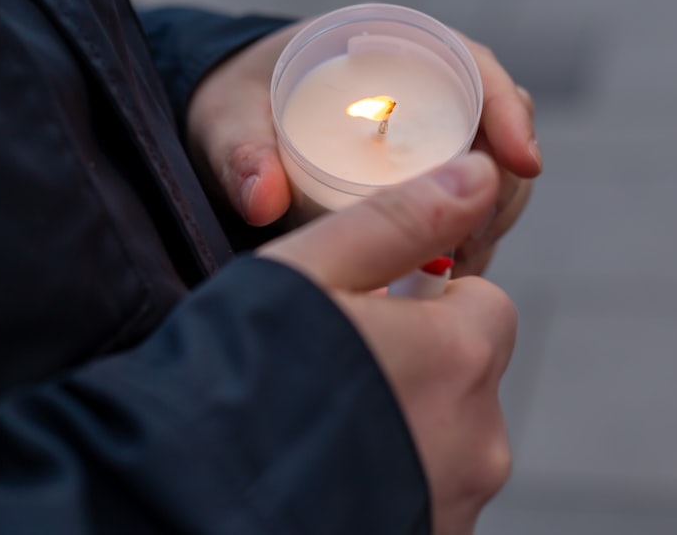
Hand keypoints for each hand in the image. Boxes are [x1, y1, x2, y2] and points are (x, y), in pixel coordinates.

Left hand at [187, 20, 540, 271]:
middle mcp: (423, 89)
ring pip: (492, 174)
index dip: (508, 112)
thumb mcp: (229, 121)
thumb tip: (262, 201)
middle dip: (499, 188)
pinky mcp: (425, 173)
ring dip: (486, 220)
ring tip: (450, 269)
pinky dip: (464, 237)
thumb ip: (241, 155)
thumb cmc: (237, 103)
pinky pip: (467, 203)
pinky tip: (437, 273)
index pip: (476, 70)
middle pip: (496, 131)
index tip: (522, 162)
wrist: (235, 121)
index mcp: (389, 50)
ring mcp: (430, 134)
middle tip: (467, 245)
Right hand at [259, 153, 516, 534]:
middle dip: (416, 369)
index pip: (484, 306)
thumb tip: (479, 175)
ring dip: (404, 430)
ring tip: (322, 428)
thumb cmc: (242, 377)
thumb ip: (401, 220)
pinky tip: (330, 476)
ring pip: (448, 441)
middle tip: (334, 372)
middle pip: (466, 377)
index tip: (368, 317)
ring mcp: (459, 502)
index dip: (426, 305)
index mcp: (459, 352)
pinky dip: (394, 482)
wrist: (193, 502)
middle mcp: (479, 435)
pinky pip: (429, 494)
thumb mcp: (310, 271)